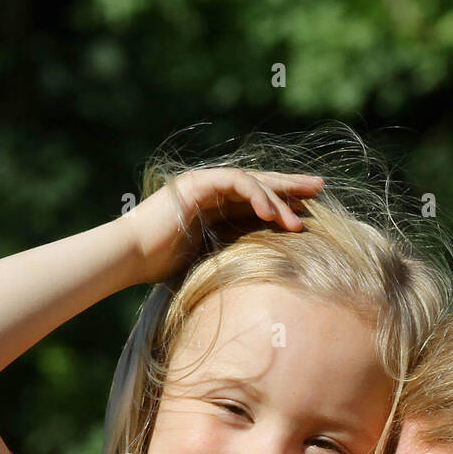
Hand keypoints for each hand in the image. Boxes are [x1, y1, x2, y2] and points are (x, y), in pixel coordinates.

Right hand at [121, 167, 324, 284]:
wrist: (131, 256)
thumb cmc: (161, 265)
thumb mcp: (207, 258)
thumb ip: (230, 252)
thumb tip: (258, 272)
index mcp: (216, 205)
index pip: (257, 198)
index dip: (283, 201)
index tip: (310, 208)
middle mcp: (213, 189)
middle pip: (260, 183)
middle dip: (291, 186)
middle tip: (321, 187)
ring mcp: (205, 183)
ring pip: (252, 181)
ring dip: (278, 199)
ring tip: (299, 219)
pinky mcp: (198, 184)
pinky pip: (235, 183)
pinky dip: (255, 195)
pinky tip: (272, 212)